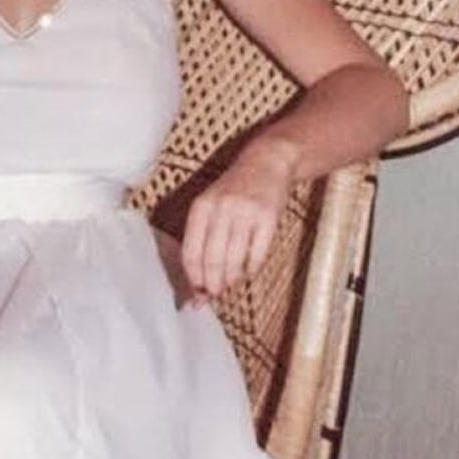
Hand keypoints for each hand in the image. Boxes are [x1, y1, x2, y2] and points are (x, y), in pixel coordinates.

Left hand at [180, 140, 296, 302]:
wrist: (266, 162)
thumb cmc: (234, 191)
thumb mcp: (210, 205)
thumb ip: (202, 238)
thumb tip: (198, 281)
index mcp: (201, 208)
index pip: (191, 252)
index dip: (193, 278)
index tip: (197, 293)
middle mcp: (221, 209)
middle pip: (212, 259)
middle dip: (212, 284)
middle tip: (214, 295)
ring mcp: (245, 213)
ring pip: (234, 260)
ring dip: (231, 279)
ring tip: (230, 285)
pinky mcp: (268, 218)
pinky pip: (257, 254)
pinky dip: (251, 269)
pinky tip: (248, 271)